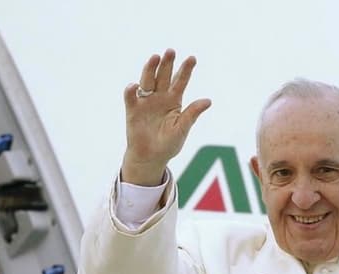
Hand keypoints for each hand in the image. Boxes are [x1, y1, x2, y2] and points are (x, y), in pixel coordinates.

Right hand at [120, 48, 211, 185]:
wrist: (151, 157)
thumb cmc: (168, 144)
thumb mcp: (182, 129)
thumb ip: (192, 114)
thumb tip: (208, 101)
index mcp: (174, 100)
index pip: (180, 81)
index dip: (186, 70)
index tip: (192, 58)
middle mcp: (160, 97)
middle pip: (163, 76)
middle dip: (167, 64)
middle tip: (171, 51)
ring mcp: (146, 102)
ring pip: (147, 81)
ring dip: (150, 69)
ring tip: (155, 57)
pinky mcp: (133, 110)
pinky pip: (131, 98)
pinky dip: (131, 91)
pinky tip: (134, 86)